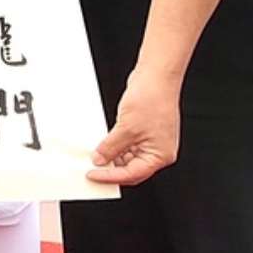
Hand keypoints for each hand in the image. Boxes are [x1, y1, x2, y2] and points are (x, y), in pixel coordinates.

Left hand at [87, 68, 180, 185]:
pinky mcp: (145, 129)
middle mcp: (158, 150)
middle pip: (132, 168)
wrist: (156, 75)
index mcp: (160, 156)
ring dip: (113, 157)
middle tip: (92, 169)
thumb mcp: (126, 128)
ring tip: (95, 156)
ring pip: (129, 157)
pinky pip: (128, 144)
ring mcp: (152, 139)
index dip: (111, 177)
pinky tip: (103, 144)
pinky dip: (116, 146)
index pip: (133, 174)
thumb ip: (111, 147)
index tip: (93, 175)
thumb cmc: (152, 99)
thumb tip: (100, 159)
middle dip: (112, 169)